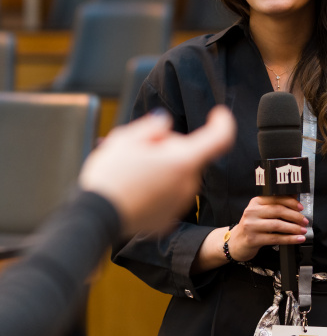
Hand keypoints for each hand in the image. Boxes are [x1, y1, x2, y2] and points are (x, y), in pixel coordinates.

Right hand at [78, 106, 235, 235]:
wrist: (95, 216)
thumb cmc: (111, 174)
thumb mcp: (127, 137)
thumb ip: (153, 126)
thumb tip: (166, 124)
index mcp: (183, 161)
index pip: (219, 138)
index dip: (222, 123)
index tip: (218, 114)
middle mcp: (188, 184)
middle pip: (189, 157)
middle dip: (172, 149)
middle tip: (141, 150)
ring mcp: (179, 204)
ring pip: (178, 177)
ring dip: (163, 171)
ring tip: (131, 174)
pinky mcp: (168, 220)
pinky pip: (167, 198)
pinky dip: (156, 192)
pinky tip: (133, 192)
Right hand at [228, 195, 308, 261]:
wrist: (236, 242)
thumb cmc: (252, 227)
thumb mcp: (261, 213)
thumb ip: (275, 206)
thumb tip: (294, 199)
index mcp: (255, 202)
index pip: (276, 198)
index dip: (290, 202)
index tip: (300, 207)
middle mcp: (252, 212)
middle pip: (278, 210)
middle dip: (295, 216)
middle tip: (304, 221)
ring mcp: (251, 225)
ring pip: (277, 225)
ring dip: (293, 228)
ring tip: (303, 230)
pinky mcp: (253, 239)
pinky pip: (275, 238)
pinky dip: (289, 239)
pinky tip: (297, 239)